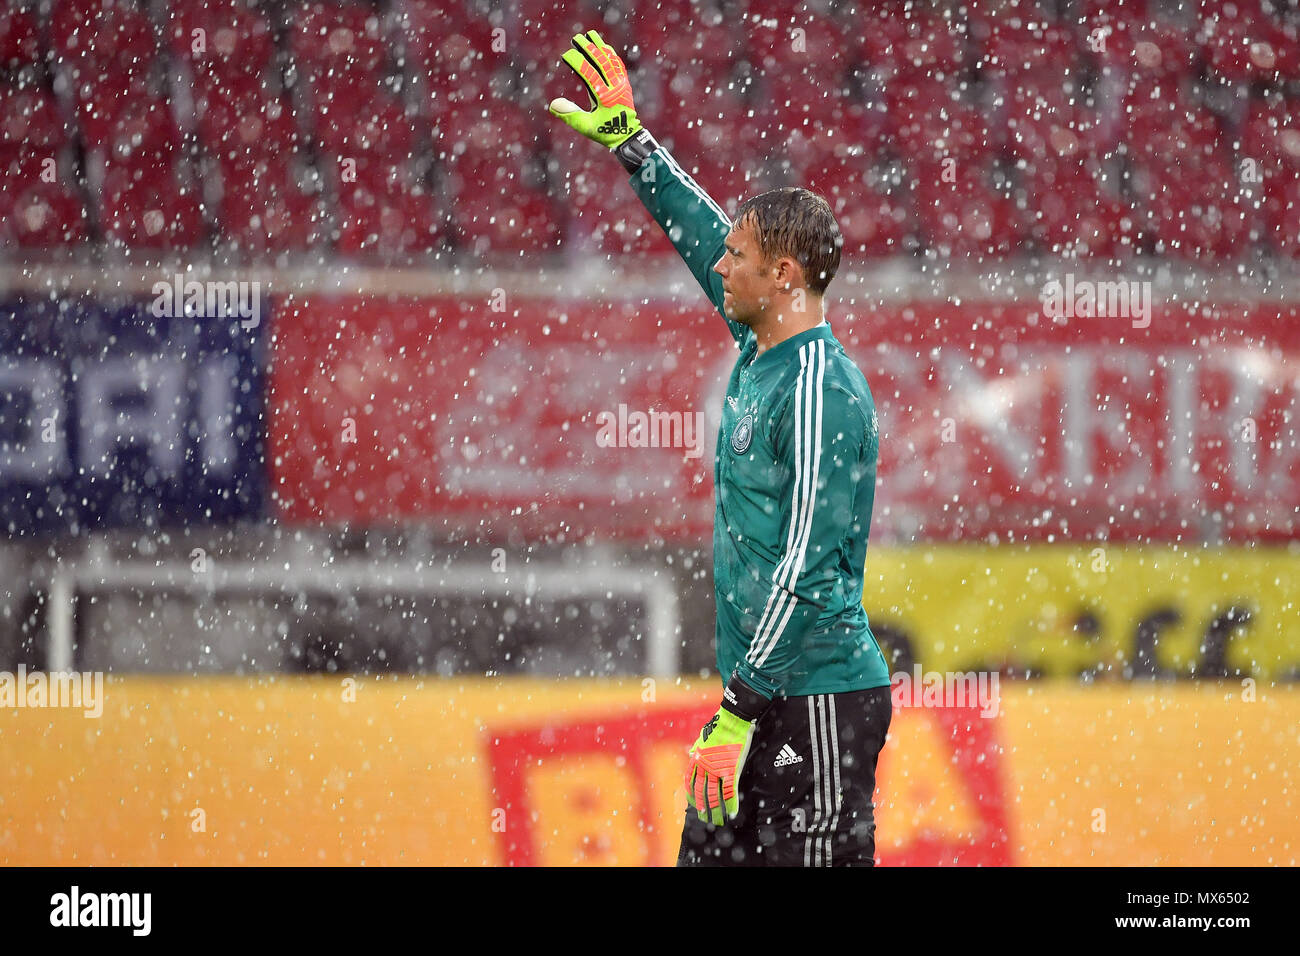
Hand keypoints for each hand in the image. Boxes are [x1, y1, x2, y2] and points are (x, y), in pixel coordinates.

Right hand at [547, 30, 641, 147]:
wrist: (628, 136)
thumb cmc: (605, 133)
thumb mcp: (585, 126)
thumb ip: (570, 114)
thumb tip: (553, 104)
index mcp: (605, 97)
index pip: (590, 74)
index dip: (578, 62)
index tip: (566, 54)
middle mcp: (615, 88)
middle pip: (601, 62)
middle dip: (588, 48)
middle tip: (576, 38)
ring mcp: (622, 85)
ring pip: (611, 61)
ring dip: (600, 46)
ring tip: (590, 34)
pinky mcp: (625, 84)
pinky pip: (618, 65)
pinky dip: (610, 55)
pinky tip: (604, 47)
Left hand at [685, 704, 755, 824]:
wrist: (733, 719)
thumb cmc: (719, 725)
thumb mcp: (702, 736)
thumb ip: (697, 747)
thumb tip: (691, 752)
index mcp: (697, 759)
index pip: (690, 782)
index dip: (692, 796)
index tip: (695, 805)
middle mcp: (704, 766)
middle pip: (702, 793)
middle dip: (703, 808)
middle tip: (705, 819)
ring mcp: (717, 769)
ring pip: (715, 796)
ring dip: (717, 810)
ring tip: (718, 821)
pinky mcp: (731, 769)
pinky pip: (730, 791)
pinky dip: (732, 804)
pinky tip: (733, 813)